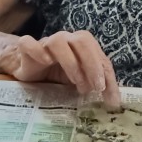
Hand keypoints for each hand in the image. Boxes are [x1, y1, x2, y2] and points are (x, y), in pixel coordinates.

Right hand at [3, 30, 120, 107]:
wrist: (28, 68)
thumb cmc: (58, 72)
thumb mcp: (81, 80)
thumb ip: (96, 85)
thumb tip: (114, 102)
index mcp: (82, 44)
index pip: (100, 56)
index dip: (107, 75)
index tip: (109, 97)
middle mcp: (66, 39)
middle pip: (83, 41)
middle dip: (93, 65)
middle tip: (96, 87)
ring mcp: (46, 42)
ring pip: (59, 42)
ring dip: (71, 62)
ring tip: (75, 81)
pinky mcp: (27, 48)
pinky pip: (28, 43)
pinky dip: (38, 50)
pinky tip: (46, 61)